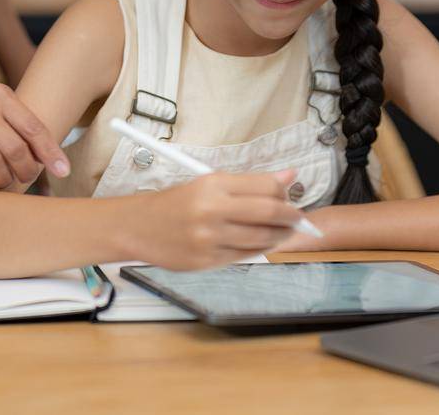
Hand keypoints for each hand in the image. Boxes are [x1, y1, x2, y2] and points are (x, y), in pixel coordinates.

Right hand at [0, 82, 68, 191]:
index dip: (50, 153)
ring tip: (5, 180)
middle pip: (15, 149)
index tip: (63, 172)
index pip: (33, 127)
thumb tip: (54, 161)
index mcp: (1, 95)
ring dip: (4, 179)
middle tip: (27, 177)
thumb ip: (23, 127)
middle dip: (26, 170)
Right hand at [132, 170, 304, 271]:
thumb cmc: (176, 203)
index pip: (265, 187)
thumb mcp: (208, 183)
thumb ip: (250, 183)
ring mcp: (209, 239)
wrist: (139, 227)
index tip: (291, 196)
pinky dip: (259, 250)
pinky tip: (263, 243)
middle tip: (299, 218)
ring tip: (285, 232)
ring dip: (280, 236)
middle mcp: (212, 210)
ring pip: (261, 239)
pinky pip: (244, 256)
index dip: (285, 193)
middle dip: (292, 217)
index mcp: (213, 184)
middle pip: (268, 213)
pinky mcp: (206, 261)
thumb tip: (290, 176)